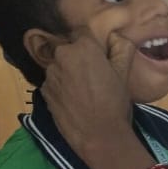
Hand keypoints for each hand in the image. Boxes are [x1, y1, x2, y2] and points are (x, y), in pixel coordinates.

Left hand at [41, 32, 134, 162]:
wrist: (99, 136)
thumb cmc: (115, 103)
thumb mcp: (124, 73)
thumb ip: (121, 48)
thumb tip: (116, 37)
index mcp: (83, 47)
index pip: (81, 32)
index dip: (90, 43)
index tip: (98, 55)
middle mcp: (62, 55)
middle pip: (67, 48)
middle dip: (77, 57)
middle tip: (91, 75)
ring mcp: (50, 74)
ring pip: (58, 66)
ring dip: (67, 72)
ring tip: (82, 91)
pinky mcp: (43, 91)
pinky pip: (53, 82)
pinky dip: (60, 87)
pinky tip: (72, 100)